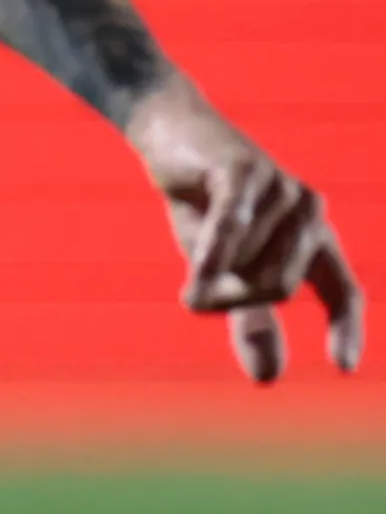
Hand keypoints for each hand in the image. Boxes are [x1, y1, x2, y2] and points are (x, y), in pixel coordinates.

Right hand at [124, 85, 361, 384]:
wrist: (169, 134)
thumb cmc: (202, 204)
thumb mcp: (225, 269)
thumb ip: (251, 319)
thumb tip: (270, 379)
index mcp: (313, 236)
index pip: (341, 290)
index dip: (345, 328)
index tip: (343, 367)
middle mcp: (309, 212)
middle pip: (277, 288)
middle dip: (230, 299)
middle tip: (196, 290)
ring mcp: (281, 189)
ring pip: (244, 261)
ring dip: (206, 271)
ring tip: (187, 247)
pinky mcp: (245, 172)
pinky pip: (231, 228)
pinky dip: (211, 257)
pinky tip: (194, 283)